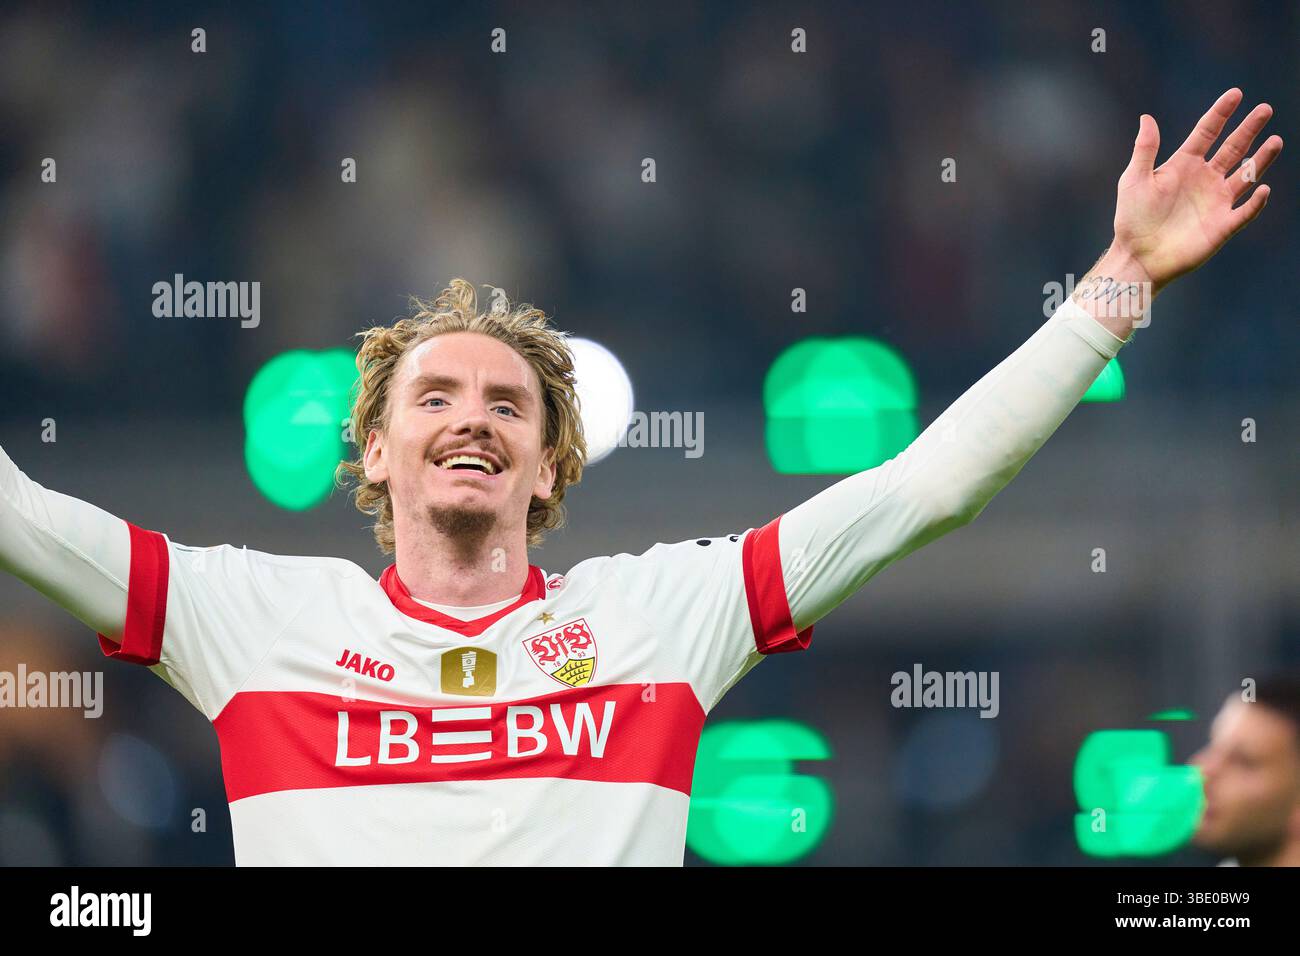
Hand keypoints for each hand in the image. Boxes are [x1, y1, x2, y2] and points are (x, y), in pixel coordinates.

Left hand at [1112, 88, 1281, 291]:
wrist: (1137, 256)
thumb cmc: (1132, 219)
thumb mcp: (1134, 180)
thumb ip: (1145, 149)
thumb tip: (1147, 117)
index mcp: (1183, 165)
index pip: (1207, 133)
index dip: (1221, 113)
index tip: (1236, 93)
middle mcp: (1204, 180)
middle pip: (1232, 148)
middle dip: (1249, 129)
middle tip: (1265, 109)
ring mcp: (1216, 202)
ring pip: (1246, 176)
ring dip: (1260, 159)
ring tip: (1275, 140)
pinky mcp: (1222, 226)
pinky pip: (1244, 211)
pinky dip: (1255, 202)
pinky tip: (1262, 189)